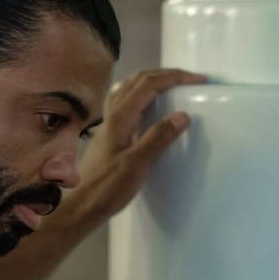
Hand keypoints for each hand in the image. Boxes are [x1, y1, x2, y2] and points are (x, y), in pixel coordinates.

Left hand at [52, 68, 206, 237]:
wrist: (81, 205)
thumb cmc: (105, 188)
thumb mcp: (135, 165)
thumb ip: (157, 138)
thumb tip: (182, 116)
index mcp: (120, 118)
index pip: (149, 84)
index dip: (174, 77)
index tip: (197, 80)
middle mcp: (112, 114)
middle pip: (139, 80)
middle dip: (167, 74)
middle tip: (190, 79)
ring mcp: (108, 122)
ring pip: (131, 88)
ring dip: (154, 81)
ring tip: (174, 86)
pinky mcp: (109, 132)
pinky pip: (126, 101)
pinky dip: (142, 94)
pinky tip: (148, 105)